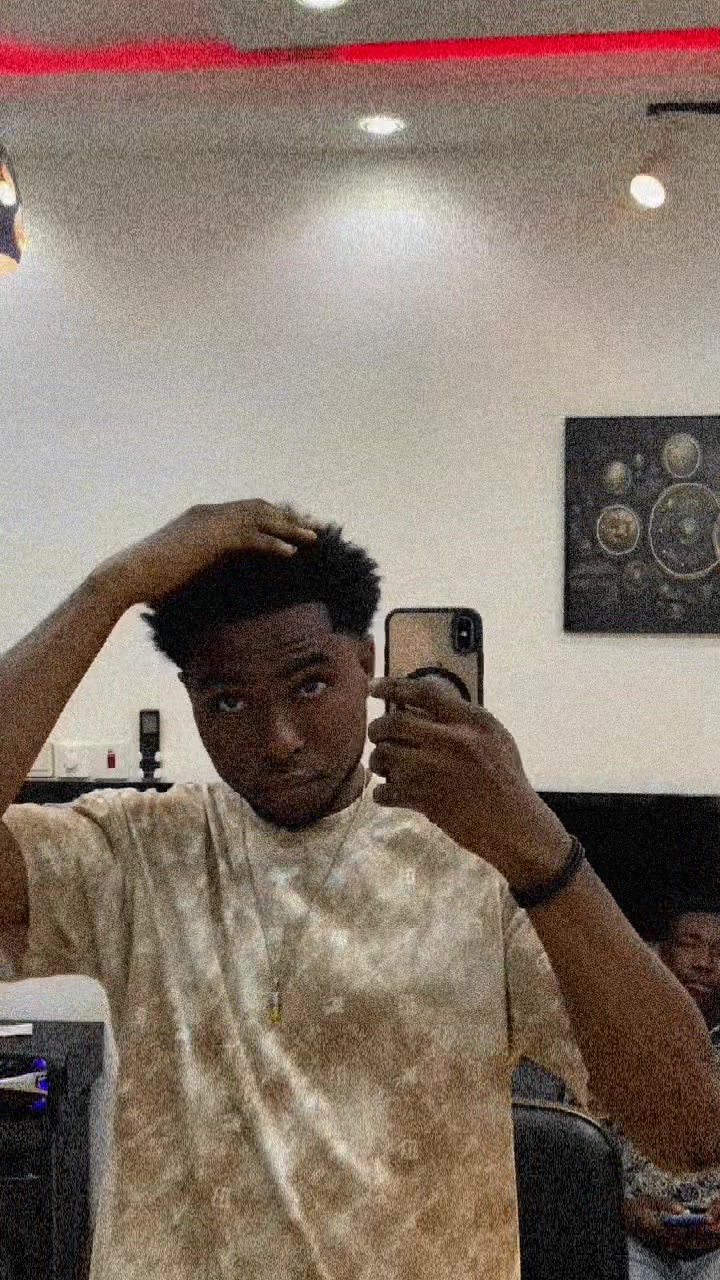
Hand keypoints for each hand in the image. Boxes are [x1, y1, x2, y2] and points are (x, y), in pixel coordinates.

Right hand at [93, 500, 317, 608]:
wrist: (128, 576)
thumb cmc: (149, 579)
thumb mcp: (184, 567)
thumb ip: (204, 564)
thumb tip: (218, 576)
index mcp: (203, 516)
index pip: (246, 509)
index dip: (272, 516)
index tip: (292, 526)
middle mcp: (210, 512)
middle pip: (260, 508)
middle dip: (289, 517)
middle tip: (313, 527)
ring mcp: (211, 522)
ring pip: (262, 518)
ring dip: (290, 527)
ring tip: (313, 537)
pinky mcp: (212, 538)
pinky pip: (252, 537)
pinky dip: (274, 543)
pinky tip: (291, 553)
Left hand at [367, 676, 571, 891]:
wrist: (516, 825)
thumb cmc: (506, 779)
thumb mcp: (495, 737)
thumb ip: (463, 718)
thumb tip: (423, 703)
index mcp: (471, 721)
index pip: (424, 692)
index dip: (393, 686)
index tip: (373, 688)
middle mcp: (452, 740)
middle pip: (395, 722)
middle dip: (377, 729)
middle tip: (377, 736)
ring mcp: (437, 770)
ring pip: (385, 756)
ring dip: (378, 761)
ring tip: (384, 766)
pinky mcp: (426, 800)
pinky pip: (385, 791)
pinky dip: (382, 793)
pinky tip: (389, 794)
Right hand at [626, 1196, 719, 1254]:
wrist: (623, 1218)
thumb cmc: (636, 1206)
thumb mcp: (649, 1200)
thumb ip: (666, 1205)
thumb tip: (684, 1211)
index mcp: (655, 1227)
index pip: (679, 1230)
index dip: (694, 1227)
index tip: (707, 1222)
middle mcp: (660, 1239)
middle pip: (686, 1240)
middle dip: (702, 1236)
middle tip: (717, 1231)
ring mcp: (663, 1243)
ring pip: (686, 1244)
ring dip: (701, 1241)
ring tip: (715, 1236)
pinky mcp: (665, 1243)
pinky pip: (683, 1245)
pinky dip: (695, 1242)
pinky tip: (704, 1240)